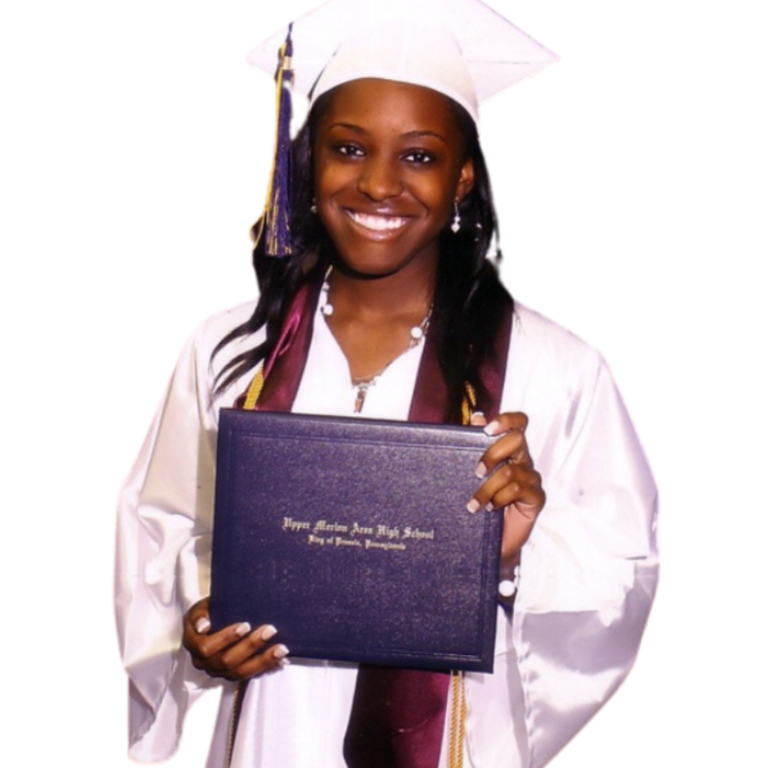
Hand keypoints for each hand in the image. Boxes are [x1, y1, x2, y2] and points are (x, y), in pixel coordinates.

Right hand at [182, 598, 289, 680]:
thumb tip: (203, 625)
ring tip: (281, 648)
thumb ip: (200, 615)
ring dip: (263, 660)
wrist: (213, 622)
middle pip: (227, 661)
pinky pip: (250, 676)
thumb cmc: (208, 612)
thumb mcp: (201, 608)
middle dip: (251, 645)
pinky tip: (281, 660)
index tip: (246, 625)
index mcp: (194, 645)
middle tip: (270, 630)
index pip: (207, 648)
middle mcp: (204, 663)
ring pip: (241, 672)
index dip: (226, 638)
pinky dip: (267, 668)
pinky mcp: (233, 675)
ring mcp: (219, 672)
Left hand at [468, 412, 545, 581]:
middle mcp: (524, 461)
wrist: (493, 541)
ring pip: (511, 470)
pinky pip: (518, 489)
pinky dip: (500, 498)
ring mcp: (532, 479)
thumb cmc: (483, 505)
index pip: (518, 424)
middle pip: (517, 440)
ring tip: (474, 504)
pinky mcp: (536, 498)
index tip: (488, 429)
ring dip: (487, 488)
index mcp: (511, 451)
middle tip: (475, 471)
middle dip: (492, 453)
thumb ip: (475, 446)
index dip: (507, 419)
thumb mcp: (474, 475)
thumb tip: (477, 416)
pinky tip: (490, 509)